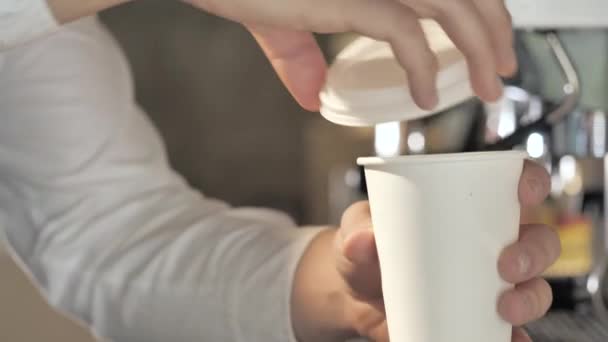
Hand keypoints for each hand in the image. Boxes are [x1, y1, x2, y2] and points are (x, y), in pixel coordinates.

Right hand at [183, 0, 516, 110]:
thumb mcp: (277, 15)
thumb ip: (300, 51)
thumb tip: (313, 94)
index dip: (479, 9)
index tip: (489, 43)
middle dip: (495, 30)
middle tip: (504, 70)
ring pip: (453, 4)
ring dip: (481, 48)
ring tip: (488, 88)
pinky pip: (406, 32)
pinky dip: (424, 67)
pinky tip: (425, 96)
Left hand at [333, 160, 558, 340]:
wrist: (350, 292)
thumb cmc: (363, 246)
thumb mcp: (356, 229)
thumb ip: (357, 230)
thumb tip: (362, 241)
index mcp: (468, 208)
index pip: (514, 183)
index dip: (531, 181)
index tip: (525, 191)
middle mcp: (488, 244)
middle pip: (537, 241)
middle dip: (534, 252)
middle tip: (505, 265)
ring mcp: (487, 284)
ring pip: (534, 288)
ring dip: (530, 298)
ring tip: (503, 308)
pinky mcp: (476, 318)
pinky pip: (508, 331)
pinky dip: (512, 338)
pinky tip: (507, 340)